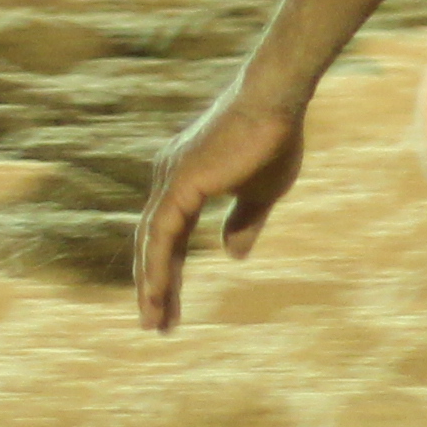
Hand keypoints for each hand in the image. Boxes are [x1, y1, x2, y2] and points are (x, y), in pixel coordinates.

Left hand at [133, 87, 310, 332]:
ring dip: (151, 285)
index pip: (169, 237)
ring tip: (153, 322)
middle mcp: (169, 179)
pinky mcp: (179, 182)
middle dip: (153, 286)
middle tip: (154, 325)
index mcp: (184, 181)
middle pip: (153, 242)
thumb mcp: (261, 192)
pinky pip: (160, 233)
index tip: (170, 308)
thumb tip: (232, 255)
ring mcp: (170, 179)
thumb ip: (244, 223)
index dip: (169, 272)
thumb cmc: (273, 138)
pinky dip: (156, 265)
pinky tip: (156, 293)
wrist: (276, 102)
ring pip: (152, 242)